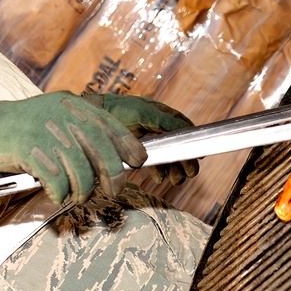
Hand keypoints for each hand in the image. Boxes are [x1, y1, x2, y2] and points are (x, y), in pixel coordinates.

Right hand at [0, 92, 147, 204]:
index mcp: (72, 105)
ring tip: (77, 196)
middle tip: (114, 190)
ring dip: (82, 190)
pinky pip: (57, 180)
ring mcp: (47, 131)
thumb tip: (112, 156)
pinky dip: (60, 193)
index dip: (128, 145)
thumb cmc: (24, 128)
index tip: (138, 160)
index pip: (110, 125)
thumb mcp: (55, 117)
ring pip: (81, 171)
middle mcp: (63, 115)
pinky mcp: (30, 149)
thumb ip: (80, 130)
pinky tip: (56, 194)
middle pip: (102, 152)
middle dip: (114, 176)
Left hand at [81, 93, 199, 185]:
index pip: (183, 128)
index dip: (192, 141)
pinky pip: (153, 164)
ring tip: (175, 180)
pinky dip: (159, 171)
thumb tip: (185, 129)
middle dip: (184, 161)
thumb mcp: (143, 113)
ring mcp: (147, 140)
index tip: (199, 155)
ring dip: (174, 169)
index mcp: (161, 114)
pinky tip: (160, 178)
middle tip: (189, 174)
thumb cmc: (119, 110)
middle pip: (177, 146)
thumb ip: (164, 120)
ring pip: (167, 157)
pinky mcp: (137, 152)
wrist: (92, 120)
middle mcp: (157, 127)